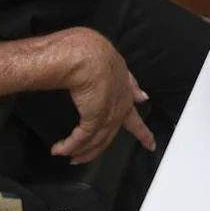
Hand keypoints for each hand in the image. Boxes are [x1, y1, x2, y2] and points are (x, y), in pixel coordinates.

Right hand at [51, 28, 154, 164]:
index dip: (142, 132)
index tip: (150, 144)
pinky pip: (81, 140)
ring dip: (80, 151)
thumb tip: (143, 97)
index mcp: (125, 93)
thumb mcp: (117, 65)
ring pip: (95, 141)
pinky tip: (59, 149)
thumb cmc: (95, 51)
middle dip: (95, 149)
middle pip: (109, 135)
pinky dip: (69, 146)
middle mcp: (119, 107)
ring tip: (68, 156)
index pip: (135, 117)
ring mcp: (107, 114)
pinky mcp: (93, 119)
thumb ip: (130, 83)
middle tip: (82, 159)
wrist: (86, 54)